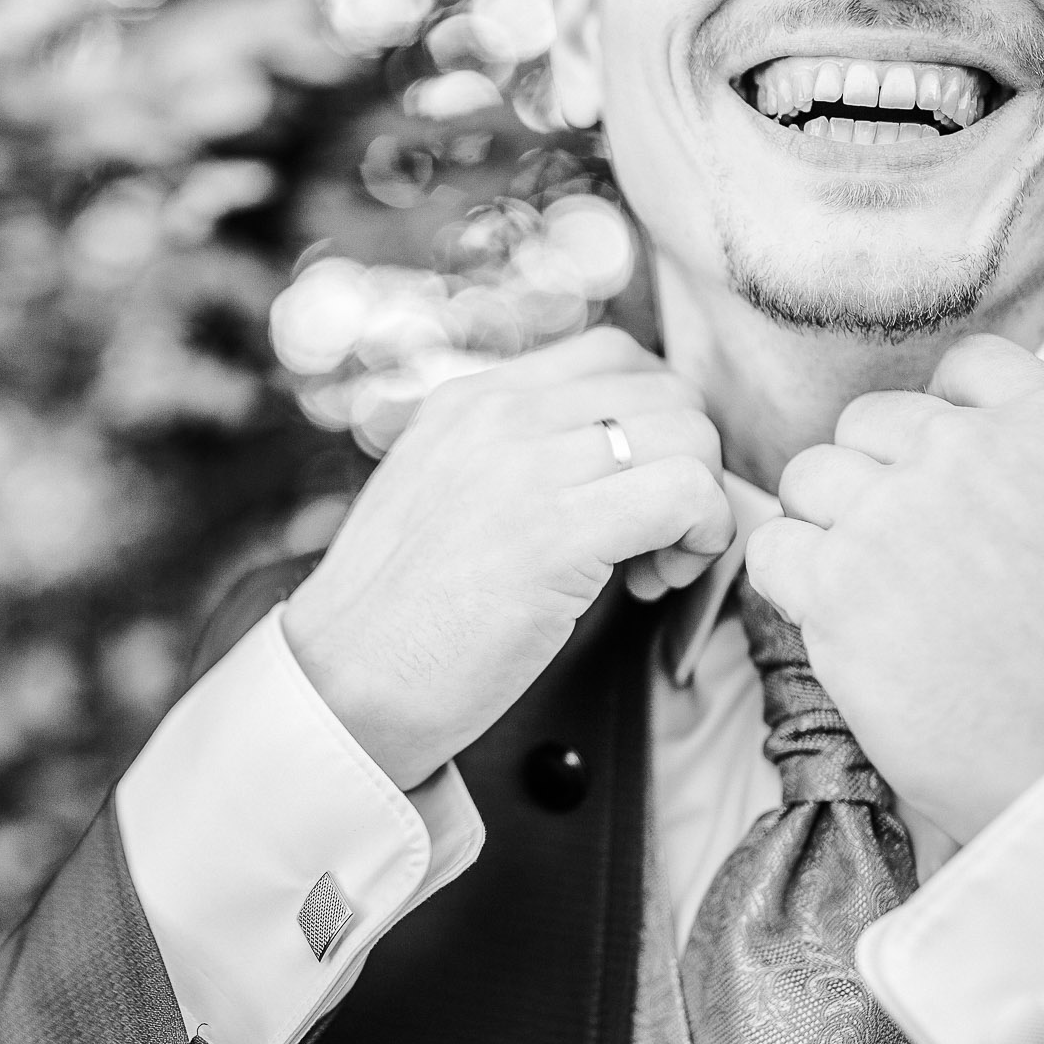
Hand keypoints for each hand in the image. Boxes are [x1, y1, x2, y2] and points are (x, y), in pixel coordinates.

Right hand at [284, 328, 732, 790]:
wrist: (342, 686)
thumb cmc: (398, 619)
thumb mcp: (442, 498)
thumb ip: (510, 461)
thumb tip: (608, 463)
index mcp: (469, 399)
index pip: (614, 357)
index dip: (653, 425)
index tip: (630, 497)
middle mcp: (499, 414)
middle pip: (666, 391)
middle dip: (686, 466)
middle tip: (654, 543)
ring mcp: (525, 465)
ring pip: (689, 435)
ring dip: (698, 506)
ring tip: (653, 569)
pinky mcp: (555, 533)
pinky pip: (687, 493)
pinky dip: (701, 538)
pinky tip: (655, 585)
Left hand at [746, 333, 1043, 842]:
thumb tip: (979, 433)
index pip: (963, 364)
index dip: (939, 421)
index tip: (941, 474)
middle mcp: (965, 449)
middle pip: (864, 425)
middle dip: (873, 482)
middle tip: (904, 558)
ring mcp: (895, 511)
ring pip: (808, 477)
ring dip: (826, 527)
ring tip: (872, 594)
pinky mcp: (839, 583)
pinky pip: (772, 546)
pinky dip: (788, 578)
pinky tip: (832, 618)